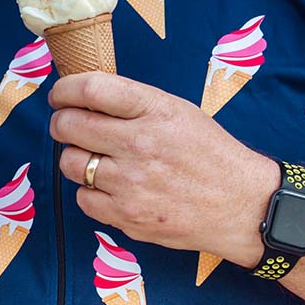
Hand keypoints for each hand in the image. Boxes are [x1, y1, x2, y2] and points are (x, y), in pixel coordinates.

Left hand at [48, 72, 278, 265]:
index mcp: (154, 110)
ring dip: (74, 158)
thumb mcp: (178, 111)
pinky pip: (82, 198)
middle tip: (67, 126)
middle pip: (70, 125)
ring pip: (70, 163)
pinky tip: (108, 187)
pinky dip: (89, 192)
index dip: (64, 90)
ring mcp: (132, 182)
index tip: (59, 96)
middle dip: (61, 123)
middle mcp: (140, 143)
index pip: (90, 89)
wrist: (245, 206)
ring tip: (94, 158)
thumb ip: (132, 102)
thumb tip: (81, 95)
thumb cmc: (208, 153)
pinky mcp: (128, 215)